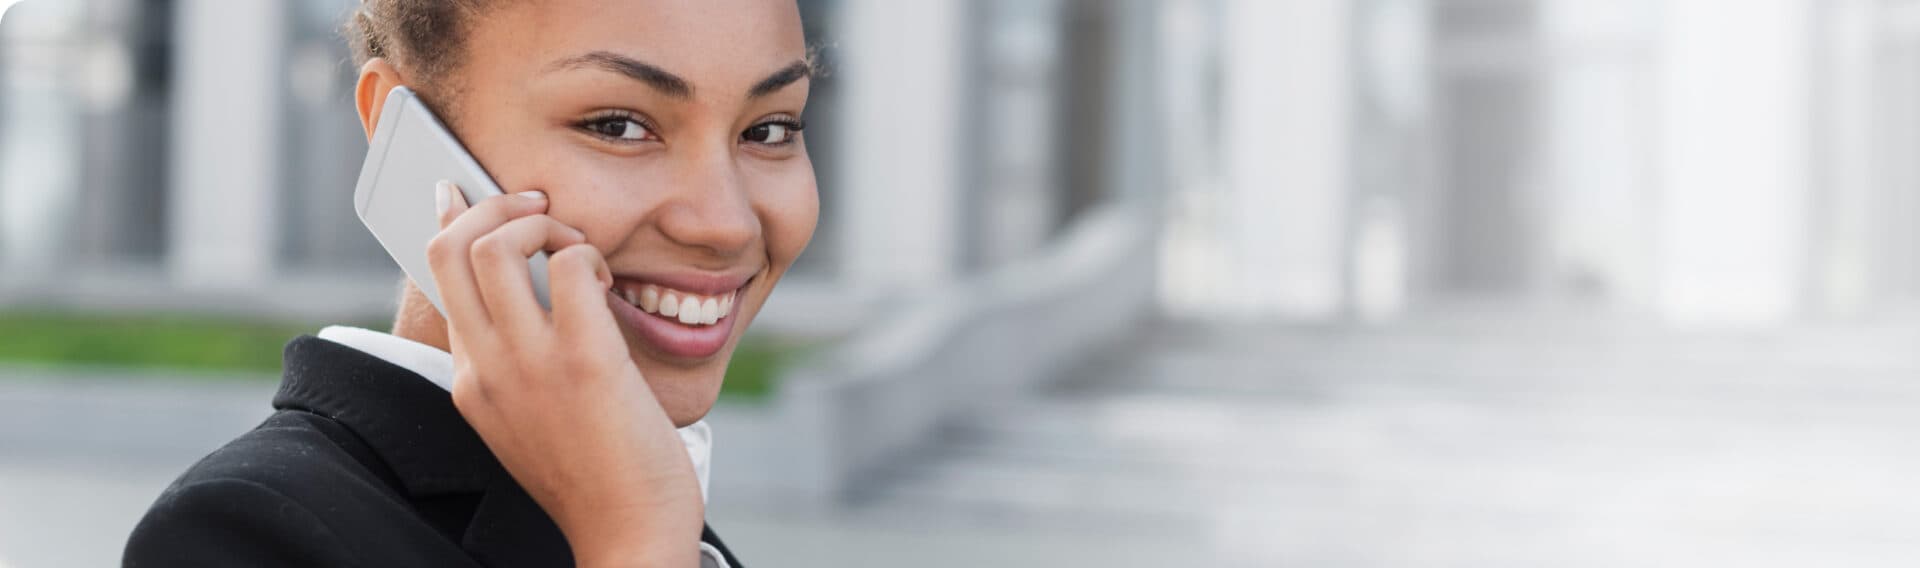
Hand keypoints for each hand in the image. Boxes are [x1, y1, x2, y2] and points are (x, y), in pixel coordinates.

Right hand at [427, 181, 702, 565]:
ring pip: (497, 244)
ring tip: (576, 243)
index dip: (454, 223)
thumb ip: (519, 368)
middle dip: (491, 203)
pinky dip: (591, 252)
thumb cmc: (597, 480)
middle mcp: (486, 368)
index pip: (435, 279)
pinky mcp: (584, 360)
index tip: (467, 193)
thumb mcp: (531, 423)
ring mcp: (529, 363)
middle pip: (449, 247)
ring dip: (542, 220)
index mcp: (468, 383)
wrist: (627, 536)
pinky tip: (610, 281)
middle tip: (535, 201)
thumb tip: (537, 303)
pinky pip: (573, 264)